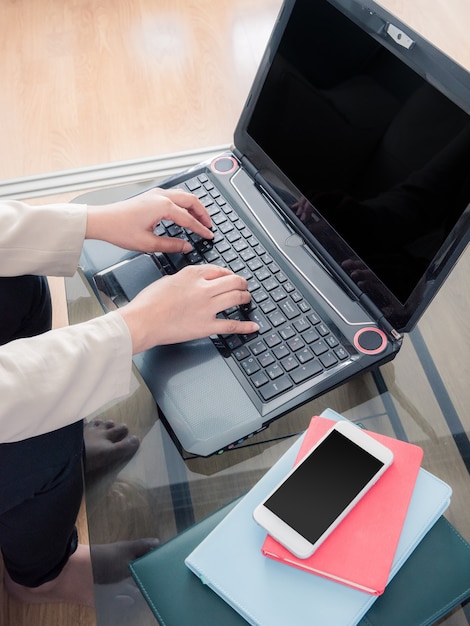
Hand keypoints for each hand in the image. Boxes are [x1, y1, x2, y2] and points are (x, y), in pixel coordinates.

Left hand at [85, 188, 212, 252]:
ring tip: (200, 219)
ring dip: (195, 206)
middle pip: (191, 200)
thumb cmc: (120, 229)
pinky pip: (175, 196)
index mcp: (163, 206)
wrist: (102, 221)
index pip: (189, 219)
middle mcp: (161, 196)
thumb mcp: (148, 244)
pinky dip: (184, 203)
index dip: (201, 229)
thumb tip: (186, 246)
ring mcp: (156, 194)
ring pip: (184, 195)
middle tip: (209, 226)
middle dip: (203, 213)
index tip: (209, 236)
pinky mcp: (151, 196)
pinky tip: (185, 213)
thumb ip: (171, 245)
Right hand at [117, 264, 258, 353]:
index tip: (230, 277)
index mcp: (192, 274)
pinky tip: (253, 326)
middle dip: (242, 283)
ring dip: (246, 298)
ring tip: (247, 299)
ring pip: (236, 297)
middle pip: (233, 281)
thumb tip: (196, 282)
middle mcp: (203, 288)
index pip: (219, 269)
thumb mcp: (168, 280)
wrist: (142, 321)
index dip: (228, 274)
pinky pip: (231, 325)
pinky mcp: (206, 326)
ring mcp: (207, 307)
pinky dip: (245, 326)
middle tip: (244, 286)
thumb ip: (186, 278)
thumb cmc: (148, 303)